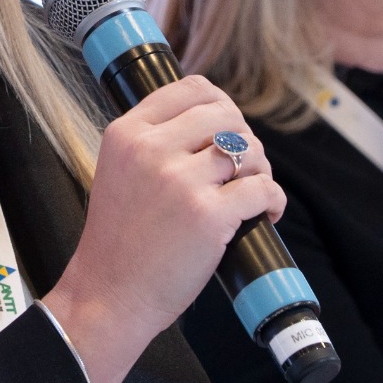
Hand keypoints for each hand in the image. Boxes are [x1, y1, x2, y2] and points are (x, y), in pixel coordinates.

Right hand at [40, 75, 284, 382]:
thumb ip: (152, 140)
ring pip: (249, 150)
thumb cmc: (118, 239)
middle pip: (226, 114)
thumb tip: (211, 118)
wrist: (109, 294)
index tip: (226, 128)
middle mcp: (151, 149)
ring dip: (262, 169)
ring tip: (253, 190)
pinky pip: (264, 189)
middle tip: (243, 167)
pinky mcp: (209, 216)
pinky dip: (273, 200)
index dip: (220, 104)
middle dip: (244, 138)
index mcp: (127, 133)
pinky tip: (266, 212)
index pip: (191, 88)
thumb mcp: (118, 169)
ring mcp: (181, 182)